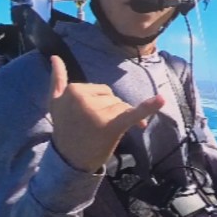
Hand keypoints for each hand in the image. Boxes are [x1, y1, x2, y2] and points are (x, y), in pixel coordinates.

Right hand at [47, 56, 164, 172]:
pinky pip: (132, 113)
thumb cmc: (65, 129)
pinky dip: (149, 107)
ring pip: (121, 107)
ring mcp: (98, 113)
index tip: (86, 118)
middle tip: (92, 128)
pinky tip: (161, 100)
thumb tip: (55, 56)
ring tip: (100, 133)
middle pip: (112, 97)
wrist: (70, 160)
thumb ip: (56, 79)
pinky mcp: (112, 126)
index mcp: (73, 90)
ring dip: (117, 119)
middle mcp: (84, 99)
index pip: (100, 89)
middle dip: (108, 110)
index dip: (100, 103)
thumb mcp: (55, 103)